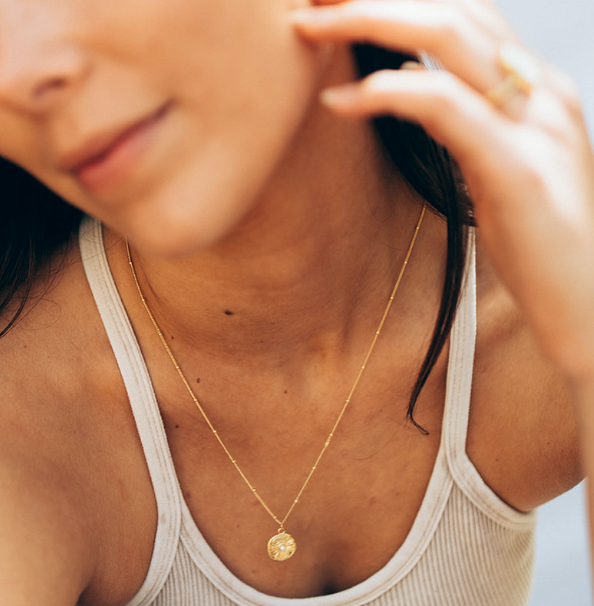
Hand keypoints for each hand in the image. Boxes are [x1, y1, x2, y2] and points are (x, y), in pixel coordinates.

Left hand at [291, 0, 593, 383]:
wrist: (591, 307)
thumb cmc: (539, 246)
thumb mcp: (495, 169)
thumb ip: (460, 122)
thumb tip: (405, 86)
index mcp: (536, 91)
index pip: (463, 15)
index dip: (398, 0)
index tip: (337, 3)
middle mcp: (540, 93)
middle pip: (451, 8)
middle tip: (310, 1)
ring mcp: (535, 125)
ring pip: (446, 36)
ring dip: (367, 21)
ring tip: (307, 27)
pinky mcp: (518, 170)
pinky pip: (443, 106)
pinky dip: (383, 95)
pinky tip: (338, 101)